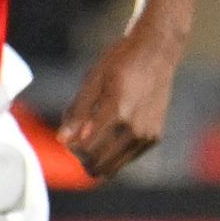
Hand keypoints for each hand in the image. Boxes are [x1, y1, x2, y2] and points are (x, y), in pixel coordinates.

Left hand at [60, 29, 179, 180]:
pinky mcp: (154, 138)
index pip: (85, 148)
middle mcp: (134, 128)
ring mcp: (146, 135)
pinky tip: (111, 134)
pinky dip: (114, 154)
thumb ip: (77, 112)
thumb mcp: (93, 80)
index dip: (71, 147)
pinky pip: (127, 158)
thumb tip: (62, 140)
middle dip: (82, 158)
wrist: (156, 53)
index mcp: (115, 111)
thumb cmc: (120, 62)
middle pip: (98, 164)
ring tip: (93, 137)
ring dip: (98, 159)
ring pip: (114, 166)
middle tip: (79, 139)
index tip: (68, 134)